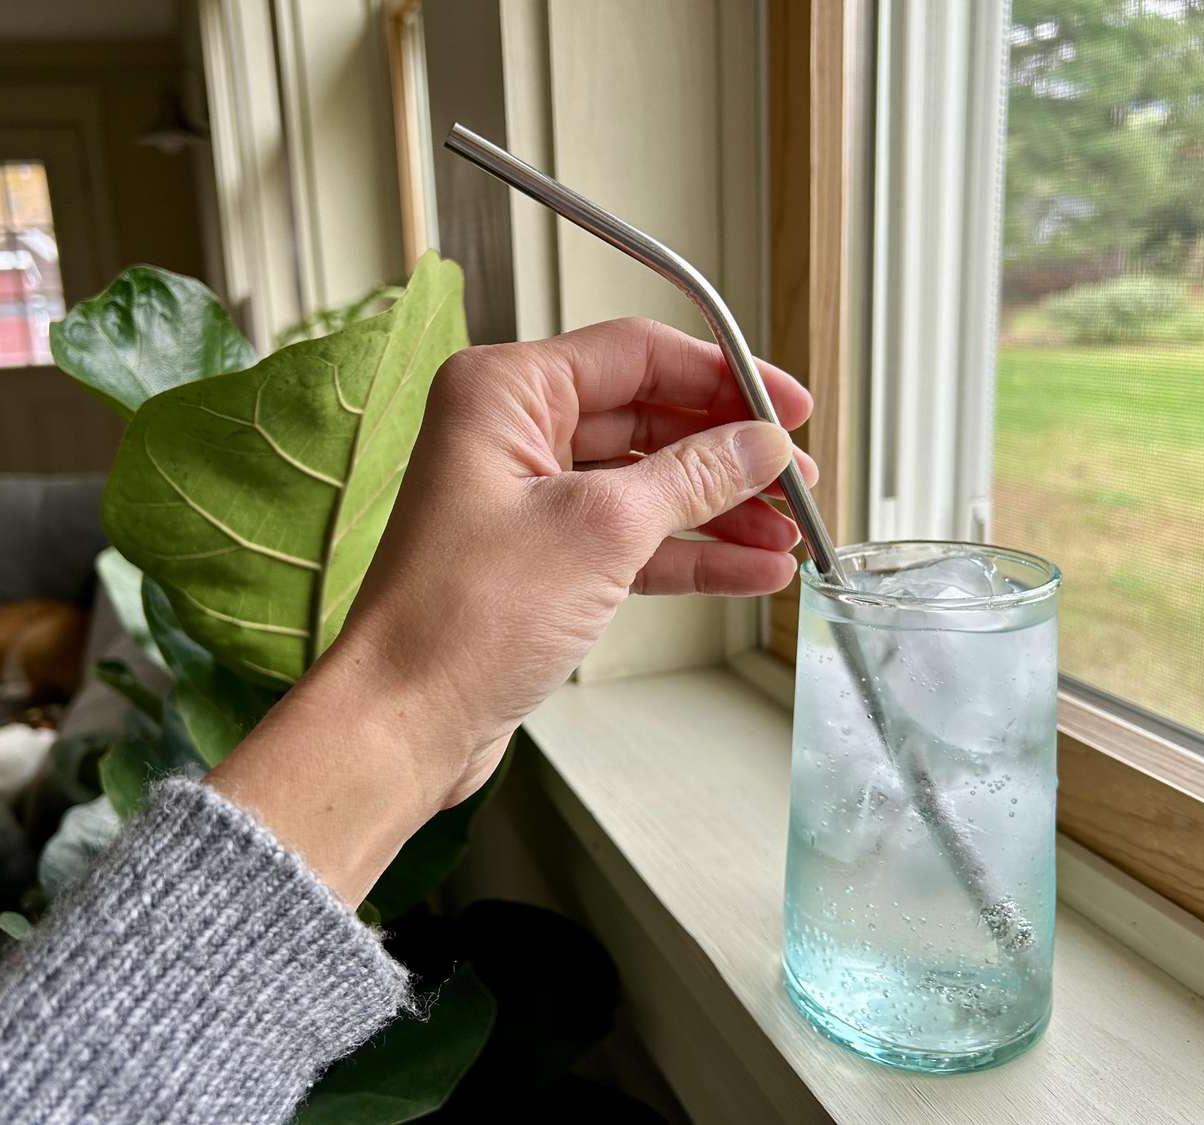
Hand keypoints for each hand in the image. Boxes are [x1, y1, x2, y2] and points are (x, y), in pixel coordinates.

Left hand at [209, 318, 813, 903]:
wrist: (405, 721)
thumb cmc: (460, 619)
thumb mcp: (599, 531)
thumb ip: (692, 478)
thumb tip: (760, 444)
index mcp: (504, 392)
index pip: (637, 354)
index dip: (724, 377)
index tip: (790, 406)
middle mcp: (510, 434)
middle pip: (648, 418)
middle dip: (729, 452)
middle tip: (798, 479)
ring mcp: (526, 499)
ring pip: (646, 484)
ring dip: (720, 510)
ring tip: (789, 533)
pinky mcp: (540, 559)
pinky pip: (631, 539)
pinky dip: (689, 553)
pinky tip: (750, 568)